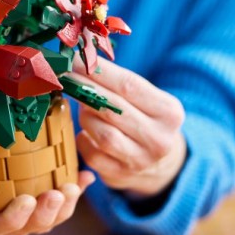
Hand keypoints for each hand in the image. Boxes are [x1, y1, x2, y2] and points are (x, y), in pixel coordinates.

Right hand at [0, 136, 95, 234]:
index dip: (10, 220)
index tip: (27, 200)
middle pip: (22, 228)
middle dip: (44, 215)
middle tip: (58, 193)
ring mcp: (11, 213)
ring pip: (42, 220)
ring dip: (63, 207)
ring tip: (75, 185)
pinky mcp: (29, 200)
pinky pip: (54, 203)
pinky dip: (72, 192)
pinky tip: (86, 177)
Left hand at [67, 57, 186, 196]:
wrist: (162, 164)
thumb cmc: (146, 119)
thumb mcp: (147, 100)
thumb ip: (119, 82)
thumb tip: (79, 62)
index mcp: (169, 112)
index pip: (129, 85)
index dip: (98, 71)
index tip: (76, 58)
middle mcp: (159, 138)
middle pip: (113, 109)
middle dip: (85, 90)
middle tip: (65, 76)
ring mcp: (141, 161)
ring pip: (102, 134)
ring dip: (86, 116)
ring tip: (83, 106)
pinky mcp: (121, 176)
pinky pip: (92, 155)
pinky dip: (84, 139)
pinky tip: (86, 131)